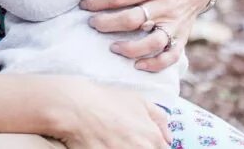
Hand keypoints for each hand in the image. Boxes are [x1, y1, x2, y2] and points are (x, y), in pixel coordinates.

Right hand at [46, 77, 170, 147]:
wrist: (74, 106)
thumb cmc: (105, 101)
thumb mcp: (138, 100)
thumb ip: (159, 119)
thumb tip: (169, 138)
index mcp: (152, 138)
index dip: (153, 146)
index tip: (142, 142)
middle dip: (139, 148)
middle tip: (124, 140)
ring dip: (125, 148)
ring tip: (115, 142)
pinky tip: (106, 145)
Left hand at [79, 0, 213, 71]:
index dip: (99, 1)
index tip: (84, 4)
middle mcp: (166, 6)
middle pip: (133, 20)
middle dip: (108, 24)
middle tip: (92, 23)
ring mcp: (175, 24)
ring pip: (153, 43)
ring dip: (131, 48)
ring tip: (112, 47)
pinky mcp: (182, 36)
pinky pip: (172, 56)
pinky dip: (156, 64)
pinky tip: (138, 65)